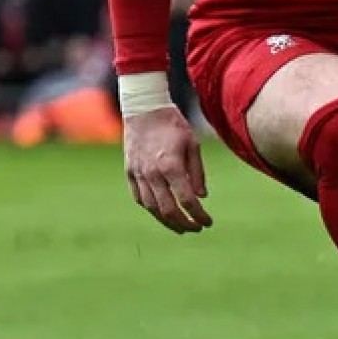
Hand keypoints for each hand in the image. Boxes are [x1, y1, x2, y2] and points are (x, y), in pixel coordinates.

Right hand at [124, 105, 212, 233]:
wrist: (144, 110)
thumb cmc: (173, 125)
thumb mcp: (193, 145)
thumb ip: (197, 172)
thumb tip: (201, 197)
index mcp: (171, 166)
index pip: (187, 200)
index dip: (198, 215)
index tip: (208, 222)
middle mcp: (152, 174)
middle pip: (167, 210)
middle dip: (183, 224)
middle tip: (196, 228)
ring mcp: (138, 174)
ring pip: (151, 208)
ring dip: (166, 221)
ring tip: (180, 227)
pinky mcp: (129, 172)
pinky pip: (139, 198)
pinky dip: (151, 208)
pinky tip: (161, 212)